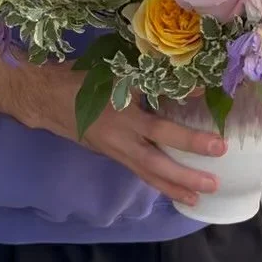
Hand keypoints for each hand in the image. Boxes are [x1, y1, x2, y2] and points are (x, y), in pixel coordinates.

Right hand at [0, 52, 225, 206]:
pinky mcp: (113, 155)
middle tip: (217, 160)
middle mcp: (120, 132)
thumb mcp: (111, 66)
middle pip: (158, 153)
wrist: (43, 97)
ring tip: (202, 194)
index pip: (159, 109)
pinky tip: (179, 191)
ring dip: (177, 183)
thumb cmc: (78, 76)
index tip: (209, 93)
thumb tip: (179, 66)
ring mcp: (116, 148)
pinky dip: (160, 183)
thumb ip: (143, 69)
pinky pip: (140, 173)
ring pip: (150, 171)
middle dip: (189, 158)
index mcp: (120, 105)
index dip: (185, 104)